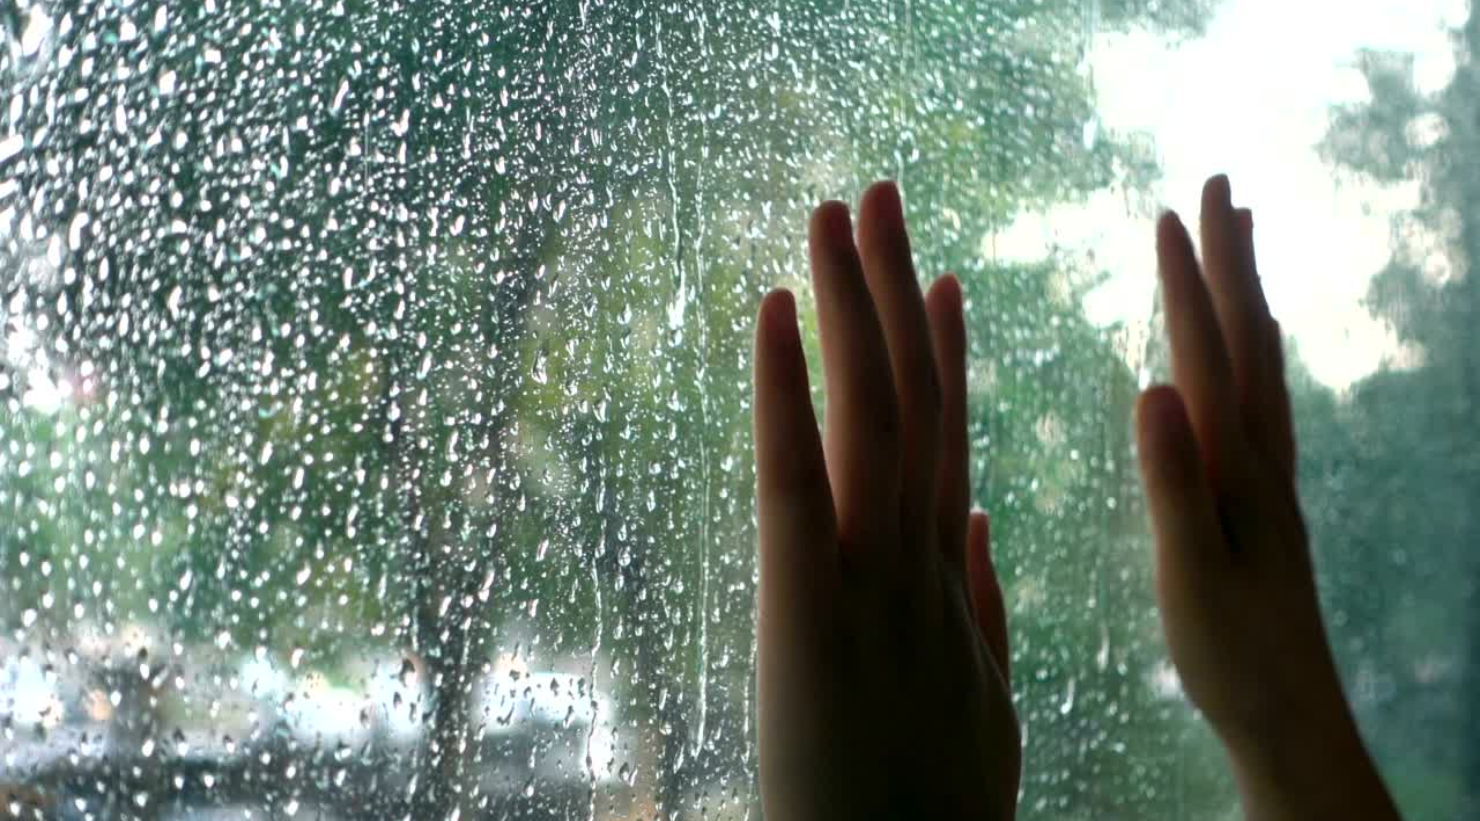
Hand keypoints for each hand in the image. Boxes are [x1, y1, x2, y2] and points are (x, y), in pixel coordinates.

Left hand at [752, 181, 1018, 819]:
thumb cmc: (932, 815)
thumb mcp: (979, 699)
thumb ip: (982, 603)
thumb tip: (973, 521)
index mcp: (949, 584)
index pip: (946, 443)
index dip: (944, 353)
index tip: (940, 278)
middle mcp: (915, 561)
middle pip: (910, 400)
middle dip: (893, 292)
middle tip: (881, 195)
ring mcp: (869, 580)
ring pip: (868, 414)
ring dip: (852, 304)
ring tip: (840, 212)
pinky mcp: (807, 609)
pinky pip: (795, 477)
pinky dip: (787, 389)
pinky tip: (777, 307)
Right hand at [1137, 175, 1400, 819]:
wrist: (1289, 713)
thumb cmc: (1230, 654)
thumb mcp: (1189, 571)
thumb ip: (1173, 482)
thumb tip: (1153, 387)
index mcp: (1235, 467)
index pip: (1208, 355)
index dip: (1186, 285)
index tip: (1166, 212)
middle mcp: (1261, 458)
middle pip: (1248, 338)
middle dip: (1230, 260)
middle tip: (1220, 186)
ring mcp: (1271, 478)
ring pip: (1263, 363)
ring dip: (1249, 293)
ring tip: (1242, 241)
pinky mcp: (1267, 500)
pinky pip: (1266, 401)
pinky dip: (1258, 353)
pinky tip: (1249, 353)